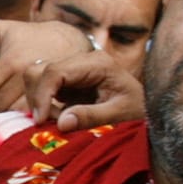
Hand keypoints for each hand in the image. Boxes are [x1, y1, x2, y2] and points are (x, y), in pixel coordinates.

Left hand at [0, 20, 95, 118]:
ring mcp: (42, 88)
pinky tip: (15, 124)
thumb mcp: (0, 29)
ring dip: (2, 123)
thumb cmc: (28, 37)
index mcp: (10, 60)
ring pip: (14, 114)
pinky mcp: (56, 98)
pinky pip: (34, 117)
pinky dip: (23, 123)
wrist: (69, 40)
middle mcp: (26, 76)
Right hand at [22, 48, 146, 131]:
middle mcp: (81, 60)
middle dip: (37, 97)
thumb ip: (91, 117)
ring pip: (36, 77)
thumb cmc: (138, 109)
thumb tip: (61, 123)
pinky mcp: (68, 80)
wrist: (145, 107)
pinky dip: (44, 104)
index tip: (41, 120)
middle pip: (39, 70)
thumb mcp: (120, 115)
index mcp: (96, 63)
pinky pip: (44, 87)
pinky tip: (60, 116)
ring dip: (39, 101)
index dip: (42, 95)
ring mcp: (73, 69)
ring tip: (58, 120)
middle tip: (49, 122)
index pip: (55, 71)